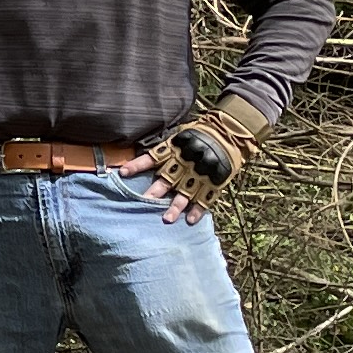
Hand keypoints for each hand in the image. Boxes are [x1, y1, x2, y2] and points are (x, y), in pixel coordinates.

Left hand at [148, 95, 267, 221]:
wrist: (230, 131)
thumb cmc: (201, 132)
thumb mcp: (181, 134)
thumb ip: (167, 147)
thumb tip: (149, 158)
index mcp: (175, 149)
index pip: (151, 157)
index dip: (137, 165)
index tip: (122, 173)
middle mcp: (185, 162)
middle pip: (167, 179)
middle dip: (155, 191)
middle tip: (143, 202)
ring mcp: (200, 173)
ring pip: (185, 192)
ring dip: (175, 206)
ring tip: (166, 219)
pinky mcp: (214, 181)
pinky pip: (206, 197)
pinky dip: (199, 209)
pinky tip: (191, 221)